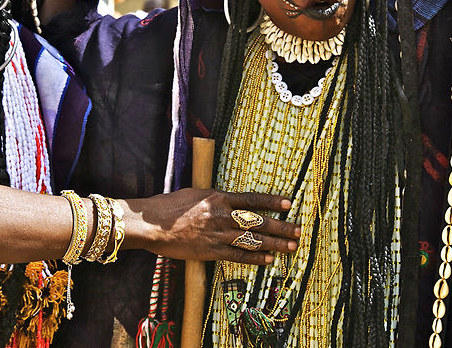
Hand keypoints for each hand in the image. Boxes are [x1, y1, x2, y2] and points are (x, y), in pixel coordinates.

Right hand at [122, 188, 299, 265]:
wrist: (153, 224)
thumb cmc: (170, 205)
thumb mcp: (195, 193)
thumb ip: (214, 197)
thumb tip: (228, 200)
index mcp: (218, 197)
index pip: (252, 200)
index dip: (271, 202)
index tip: (289, 204)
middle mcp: (222, 215)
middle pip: (258, 222)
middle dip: (281, 227)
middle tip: (298, 231)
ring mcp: (217, 234)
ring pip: (252, 240)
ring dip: (274, 244)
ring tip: (291, 247)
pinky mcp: (211, 251)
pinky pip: (238, 256)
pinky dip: (255, 258)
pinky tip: (269, 260)